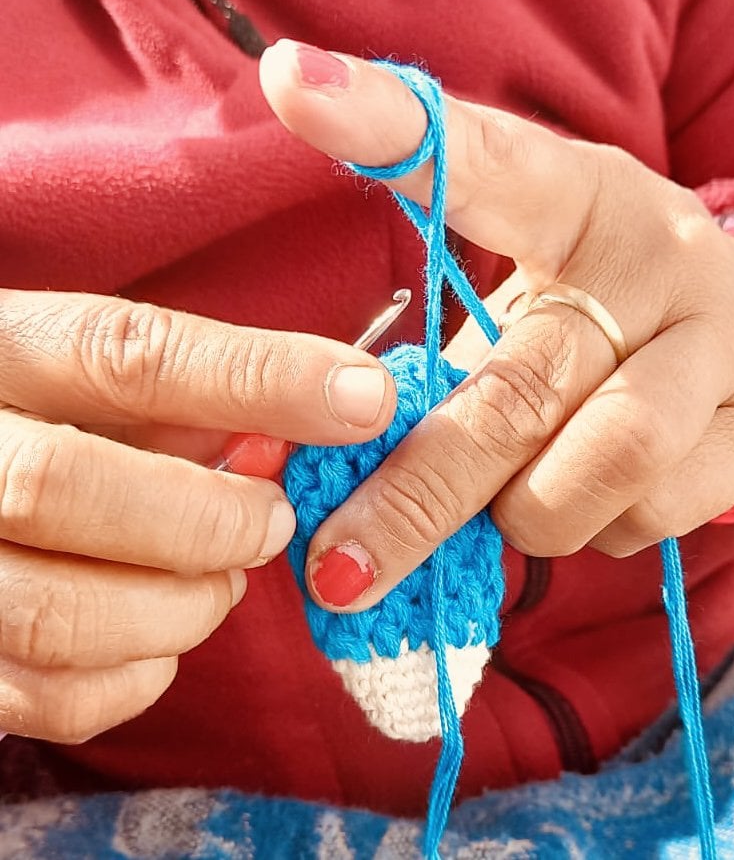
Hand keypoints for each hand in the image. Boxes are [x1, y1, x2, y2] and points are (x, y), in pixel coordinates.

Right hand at [0, 289, 395, 740]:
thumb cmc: (48, 425)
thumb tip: (327, 410)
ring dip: (183, 605)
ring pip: (59, 614)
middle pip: (63, 488)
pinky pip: (56, 698)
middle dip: (208, 519)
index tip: (364, 403)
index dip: (260, 380)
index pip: (127, 355)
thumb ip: (196, 394)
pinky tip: (162, 634)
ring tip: (218, 580)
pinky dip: (144, 672)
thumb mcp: (99, 380)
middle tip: (271, 525)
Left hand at [259, 40, 733, 609]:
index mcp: (577, 198)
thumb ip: (454, 367)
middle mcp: (654, 259)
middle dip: (418, 493)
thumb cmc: (606, 321)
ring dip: (527, 515)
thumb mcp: (534, 301)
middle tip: (340, 567)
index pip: (482, 161)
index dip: (386, 126)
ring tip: (506, 512)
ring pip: (600, 463)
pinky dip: (592, 531)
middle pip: (517, 388)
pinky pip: (646, 516)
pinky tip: (589, 502)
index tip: (293, 85)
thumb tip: (345, 465)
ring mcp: (716, 346)